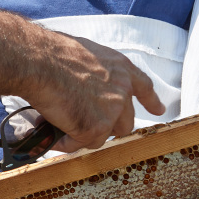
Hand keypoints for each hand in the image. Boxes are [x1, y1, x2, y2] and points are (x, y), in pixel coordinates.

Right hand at [29, 34, 165, 151]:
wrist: (40, 62)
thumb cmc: (53, 54)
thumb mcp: (87, 55)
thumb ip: (96, 74)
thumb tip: (84, 88)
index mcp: (121, 68)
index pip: (144, 87)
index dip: (151, 101)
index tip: (158, 110)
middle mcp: (123, 89)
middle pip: (125, 122)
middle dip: (108, 126)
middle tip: (86, 125)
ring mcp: (112, 111)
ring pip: (104, 135)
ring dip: (85, 133)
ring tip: (62, 122)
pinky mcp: (96, 128)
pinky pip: (82, 143)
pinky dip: (67, 140)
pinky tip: (54, 128)